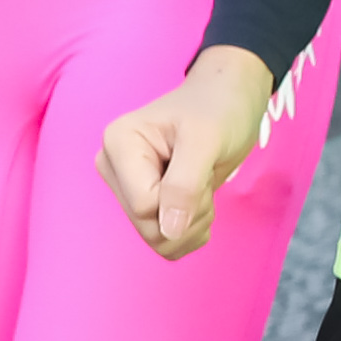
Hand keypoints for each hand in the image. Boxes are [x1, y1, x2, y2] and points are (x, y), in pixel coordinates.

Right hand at [98, 50, 275, 260]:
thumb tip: (167, 232)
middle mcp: (113, 167)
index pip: (144, 205)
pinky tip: (196, 200)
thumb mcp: (206, 141)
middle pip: (147, 226)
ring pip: (156, 237)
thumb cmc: (217, 109)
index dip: (183, 203)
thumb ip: (185, 185)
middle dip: (188, 216)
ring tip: (201, 188)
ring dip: (192, 224)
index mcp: (117, 144)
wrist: (227, 101)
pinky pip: (163, 239)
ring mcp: (126, 186)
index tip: (201, 172)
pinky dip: (189, 229)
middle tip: (204, 182)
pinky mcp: (141, 200)